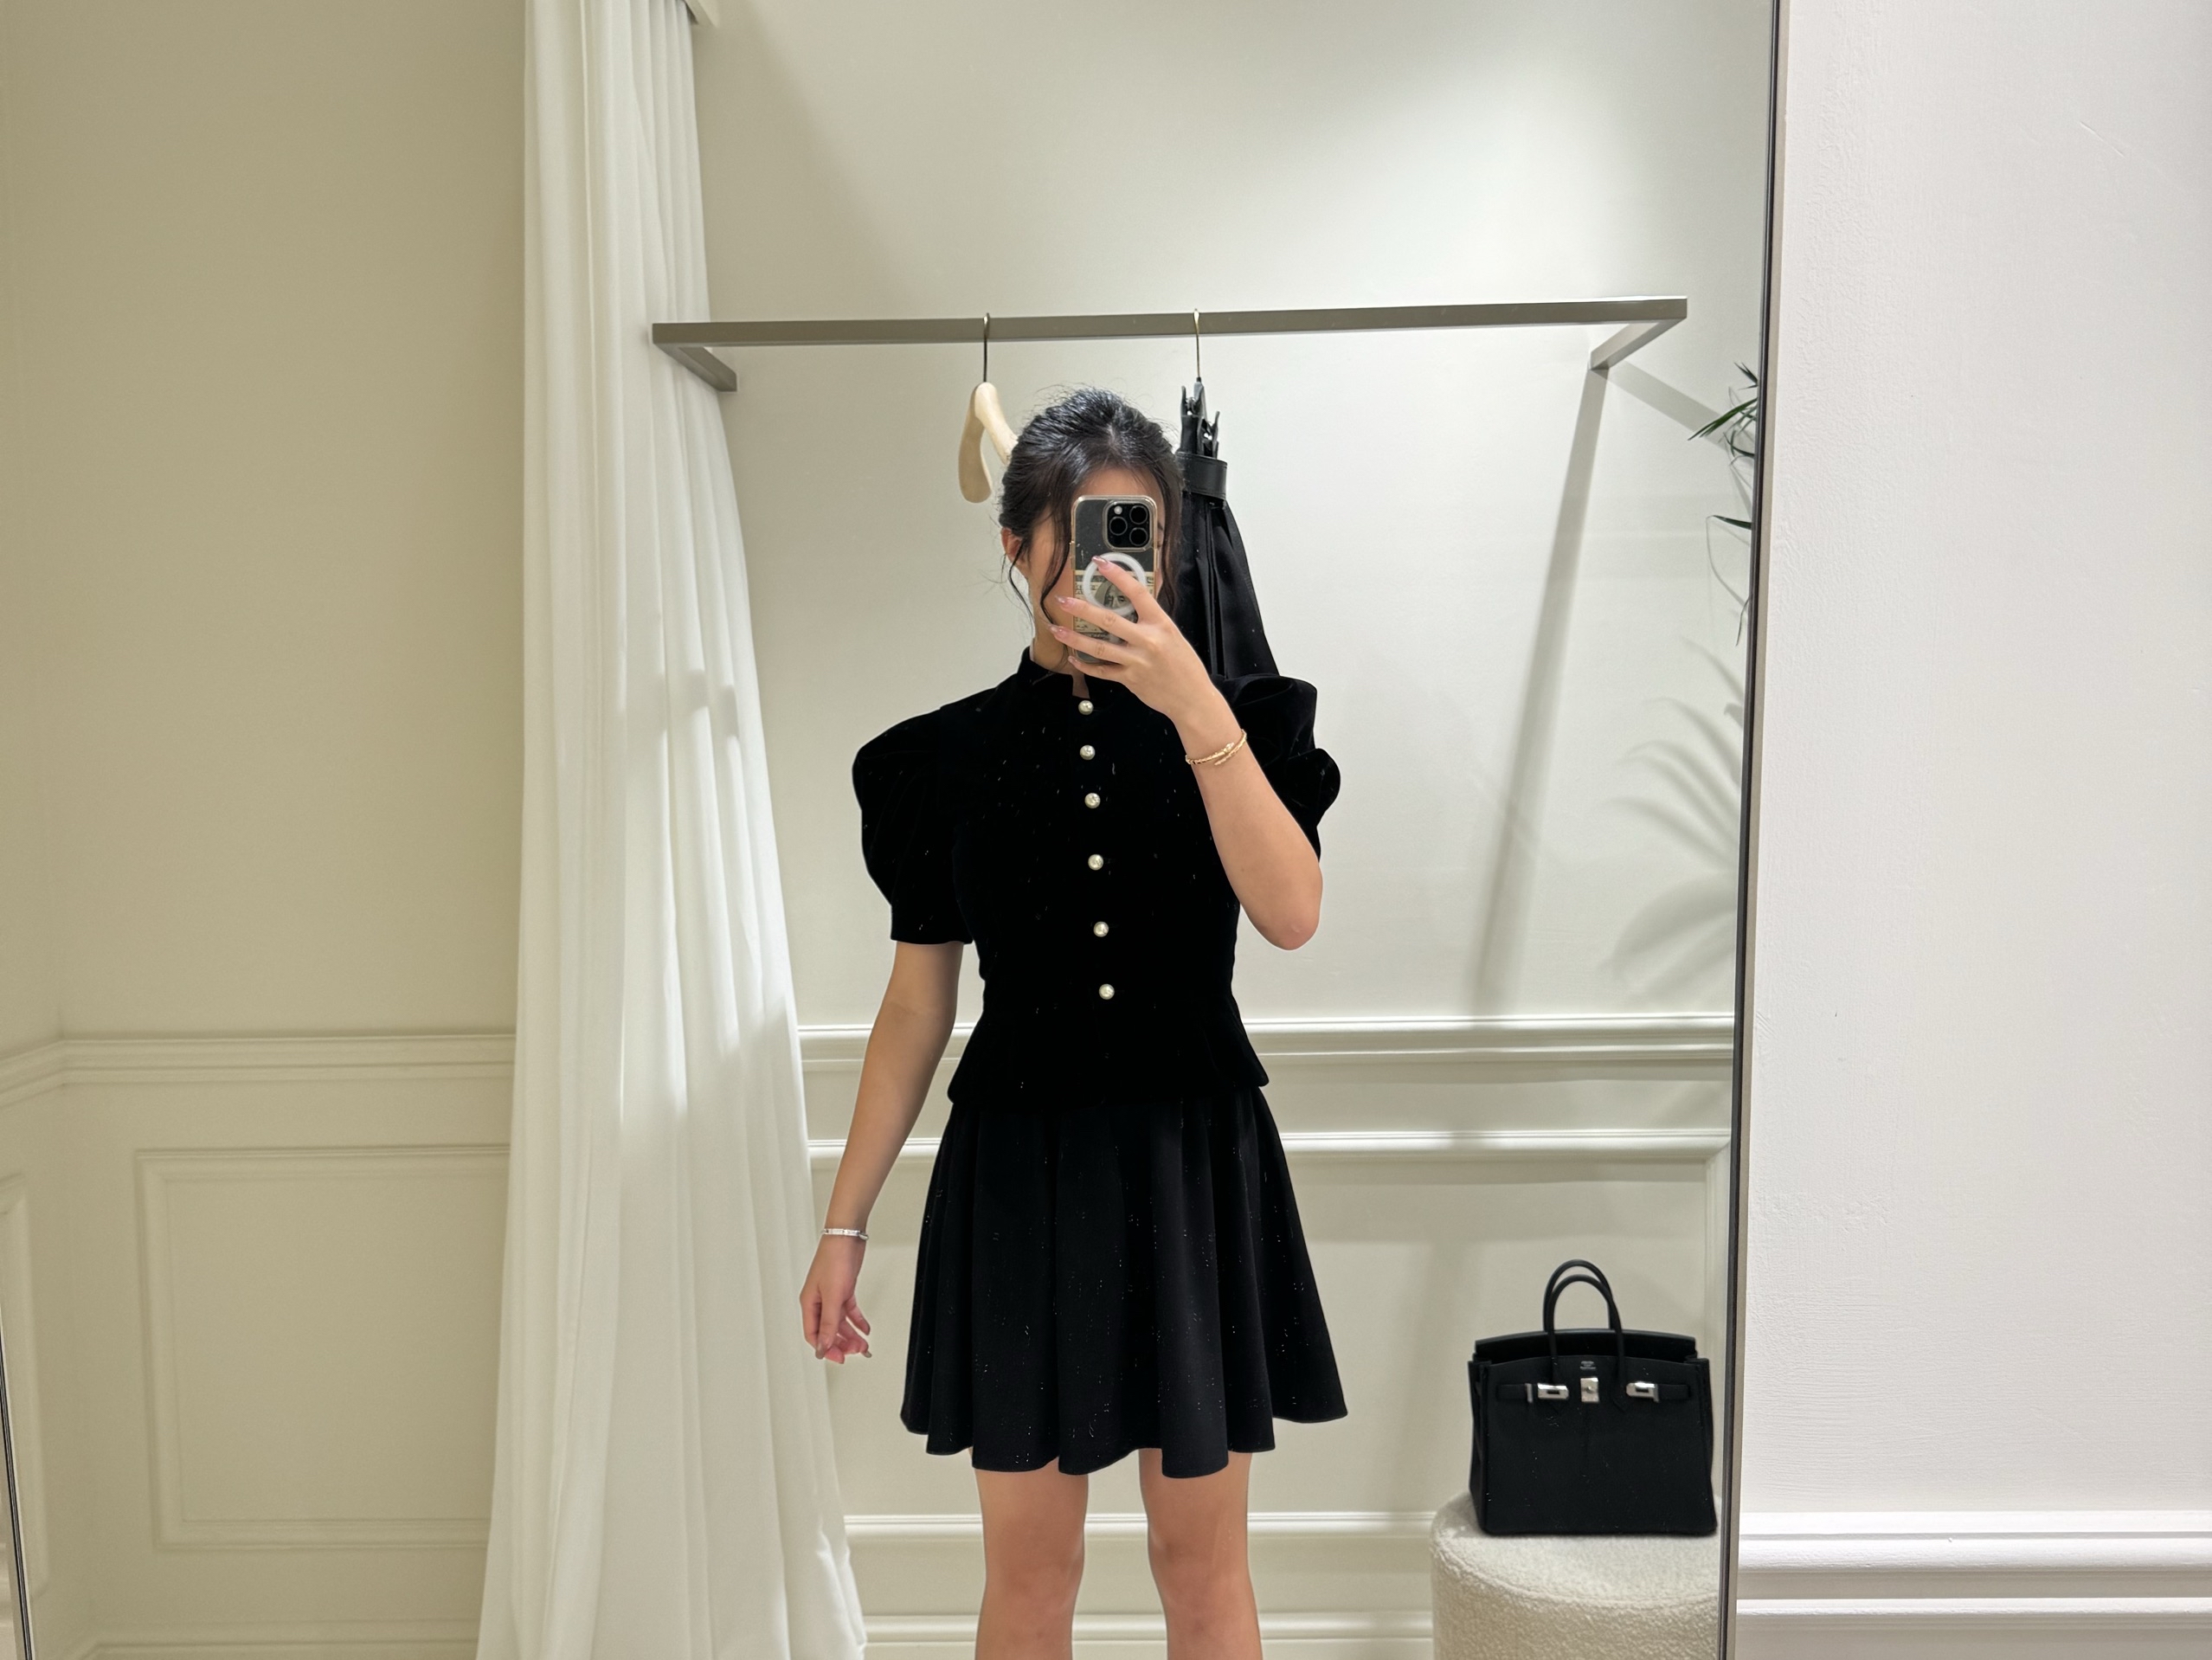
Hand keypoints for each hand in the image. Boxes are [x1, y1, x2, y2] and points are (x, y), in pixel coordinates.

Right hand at [798, 1236, 872, 1362]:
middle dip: (842, 1343)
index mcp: (809, 1303)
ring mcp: (831, 1295)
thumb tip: (824, 1345)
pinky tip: (864, 1328)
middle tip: (856, 1351)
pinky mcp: (844, 1289)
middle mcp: (819, 1301)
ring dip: (851, 1334)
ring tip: (863, 1343)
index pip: (814, 1334)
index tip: (840, 1357)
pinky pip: (849, 1310)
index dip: (826, 1348)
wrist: (847, 1237)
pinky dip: (857, 1320)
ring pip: (840, 1322)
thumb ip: (830, 1322)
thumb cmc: (834, 1259)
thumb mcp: (833, 1296)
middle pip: (828, 1330)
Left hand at [1048, 562, 1232, 742]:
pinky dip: (1086, 665)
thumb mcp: (1173, 635)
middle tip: (1063, 601)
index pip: (1137, 592)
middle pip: (1108, 621)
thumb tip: (1131, 607)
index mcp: (1161, 624)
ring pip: (1098, 648)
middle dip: (1082, 609)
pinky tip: (1074, 659)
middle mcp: (1147, 641)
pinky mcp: (1129, 680)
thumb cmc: (1185, 666)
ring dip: (1074, 638)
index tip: (1100, 563)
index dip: (1117, 575)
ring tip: (1057, 630)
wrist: (1192, 698)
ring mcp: (1136, 661)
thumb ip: (1151, 622)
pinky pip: (1102, 671)